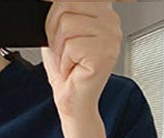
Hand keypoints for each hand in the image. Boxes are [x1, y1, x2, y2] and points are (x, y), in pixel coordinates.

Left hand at [40, 0, 125, 121]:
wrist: (74, 101)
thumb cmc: (68, 71)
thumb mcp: (58, 32)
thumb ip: (60, 11)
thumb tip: (52, 1)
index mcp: (102, 11)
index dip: (55, 15)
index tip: (62, 35)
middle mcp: (111, 21)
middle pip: (66, 6)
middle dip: (55, 32)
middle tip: (65, 52)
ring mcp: (111, 37)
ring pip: (66, 25)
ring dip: (60, 49)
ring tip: (71, 61)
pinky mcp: (105, 54)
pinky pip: (71, 46)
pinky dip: (65, 61)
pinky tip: (75, 69)